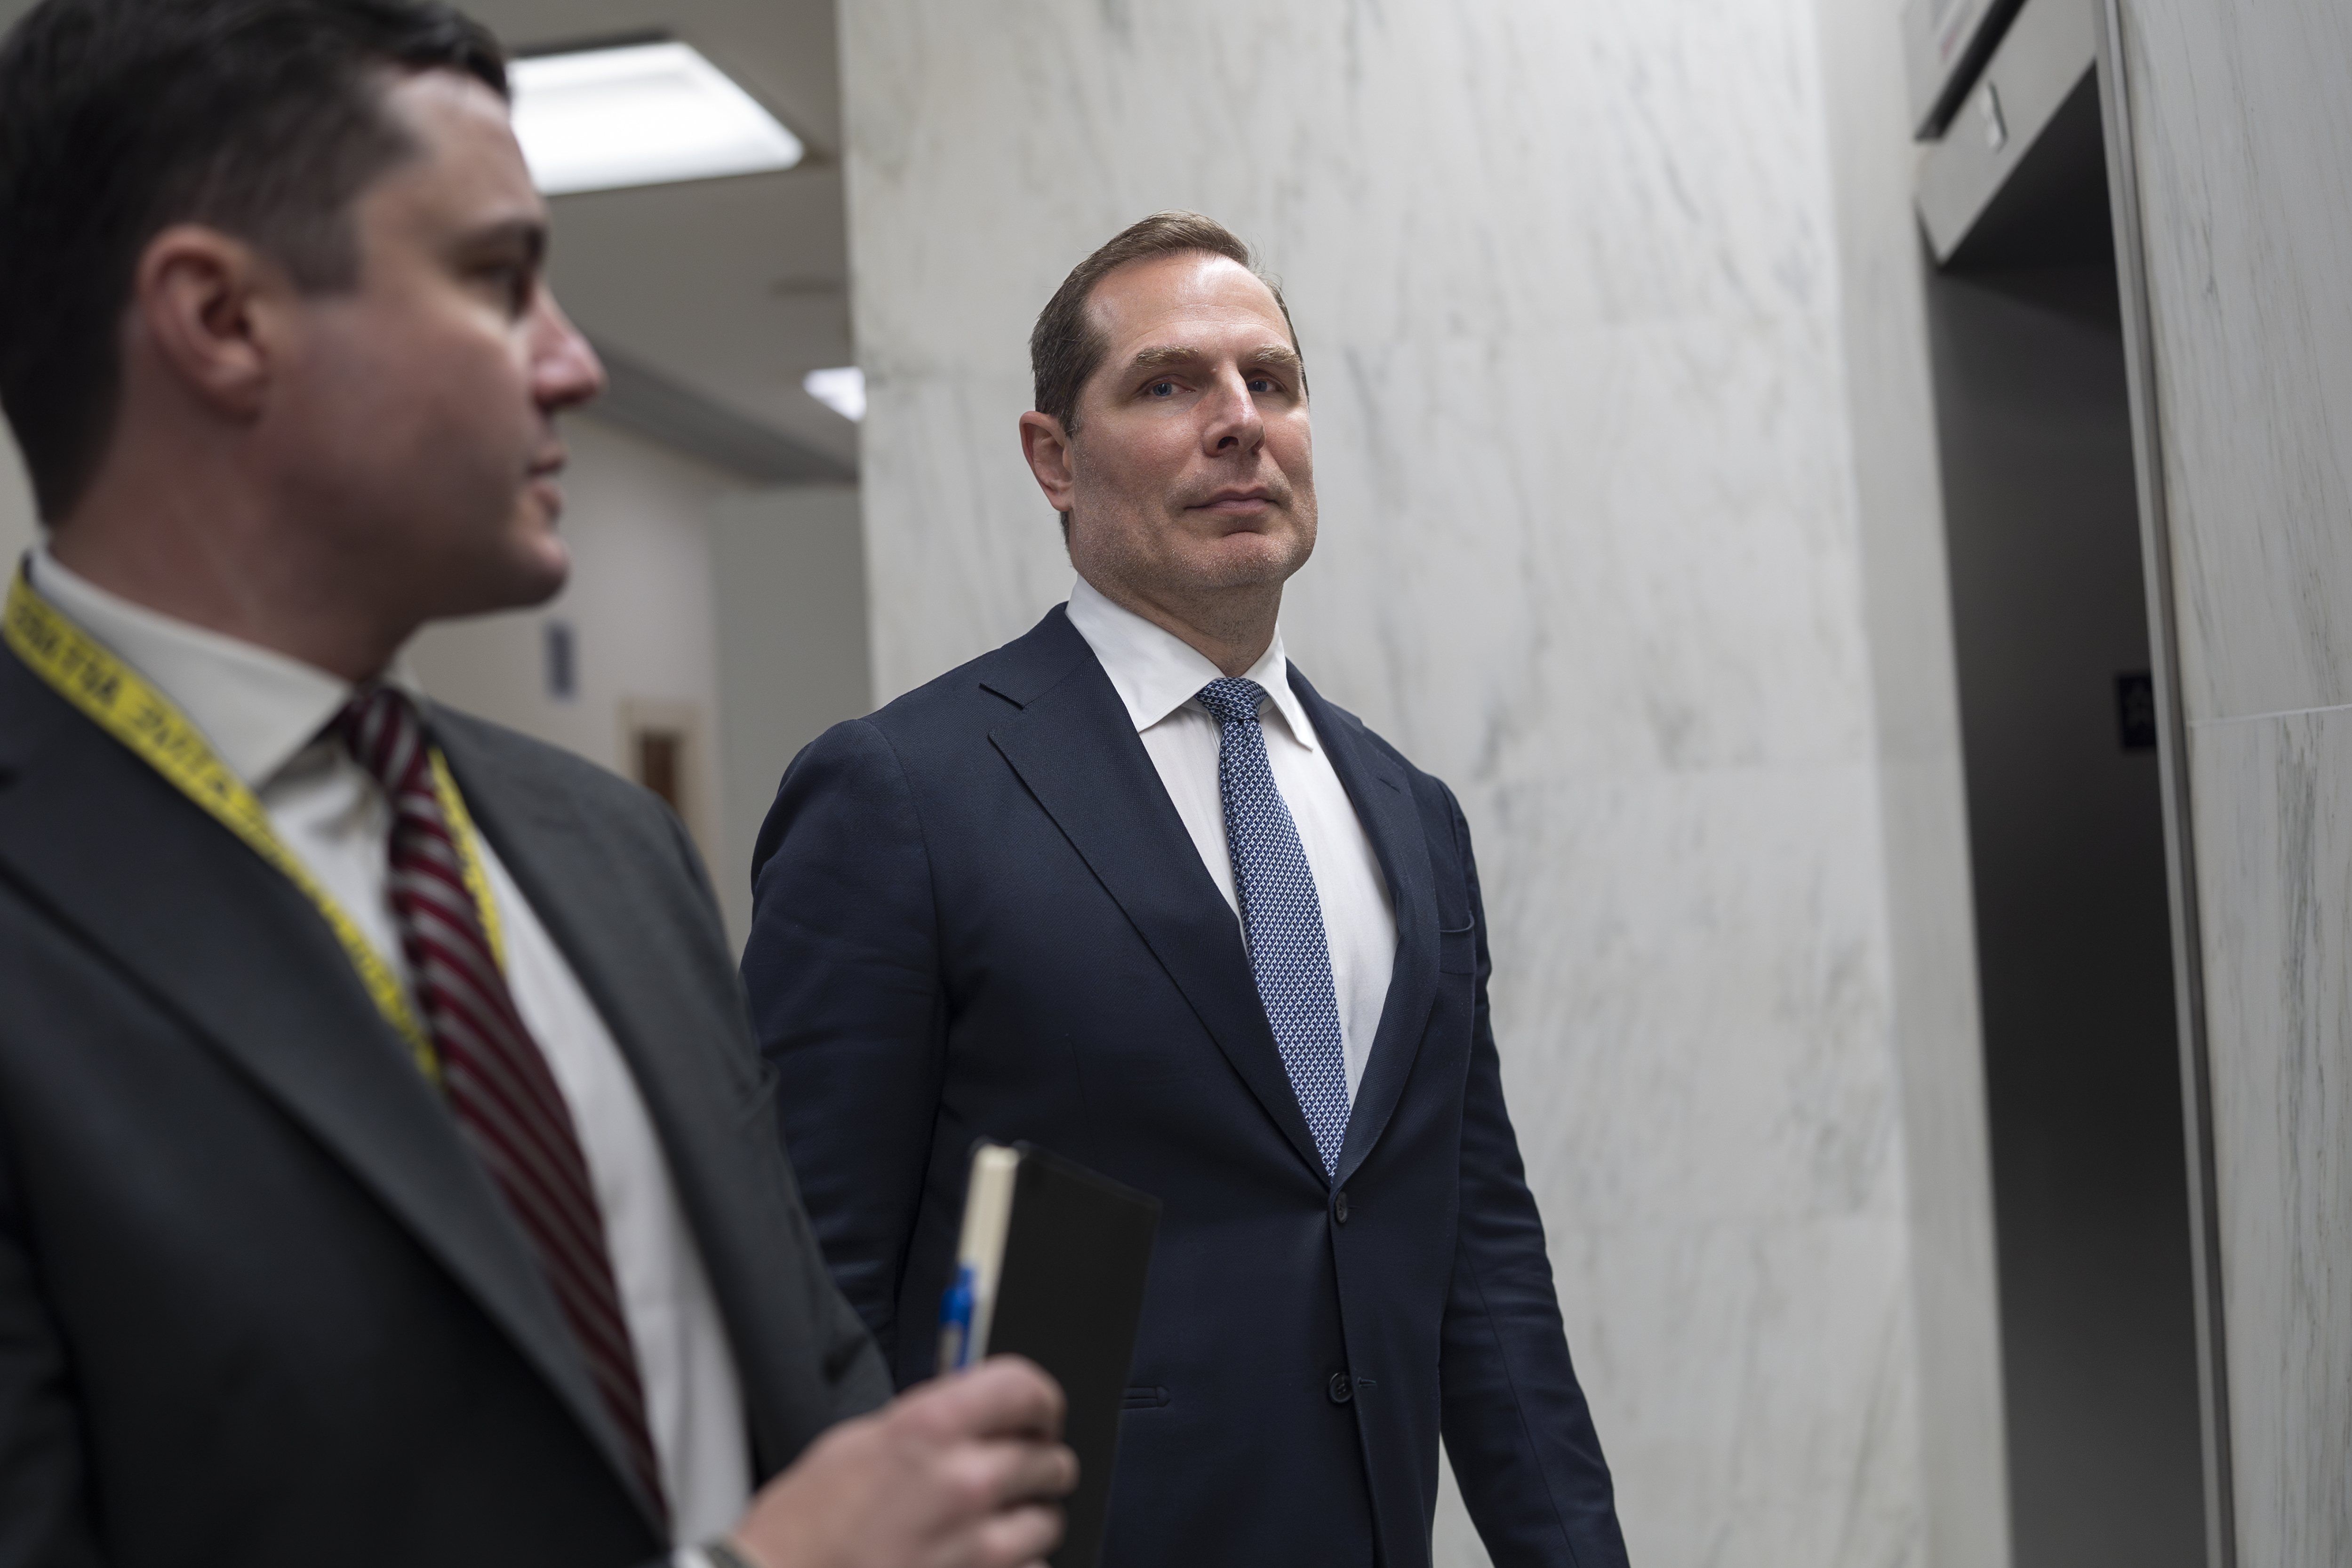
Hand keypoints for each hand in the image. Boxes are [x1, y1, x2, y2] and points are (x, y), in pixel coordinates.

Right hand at [723, 1355, 1077, 1567]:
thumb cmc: (804, 1530)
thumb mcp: (857, 1445)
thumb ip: (927, 1423)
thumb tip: (974, 1413)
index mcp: (930, 1429)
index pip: (1026, 1388)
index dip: (1039, 1401)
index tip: (1038, 1416)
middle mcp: (964, 1483)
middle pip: (1051, 1460)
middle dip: (1032, 1468)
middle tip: (1003, 1478)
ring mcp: (978, 1548)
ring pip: (1047, 1522)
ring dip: (1023, 1525)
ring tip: (977, 1530)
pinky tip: (969, 1564)